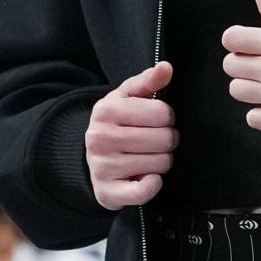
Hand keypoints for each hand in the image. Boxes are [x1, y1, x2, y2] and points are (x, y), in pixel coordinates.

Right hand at [85, 61, 176, 209]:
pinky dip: (153, 185)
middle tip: (157, 141)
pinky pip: (144, 192)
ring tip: (149, 156)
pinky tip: (148, 176)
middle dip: (168, 140)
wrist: (93, 158)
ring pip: (160, 164)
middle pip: (164, 139)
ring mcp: (102, 167)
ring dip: (162, 161)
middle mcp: (100, 138)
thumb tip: (166, 67)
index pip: (162, 112)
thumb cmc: (117, 124)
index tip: (157, 120)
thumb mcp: (129, 97)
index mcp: (106, 110)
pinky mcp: (107, 192)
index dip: (167, 117)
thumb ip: (149, 81)